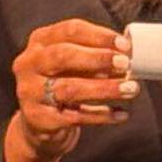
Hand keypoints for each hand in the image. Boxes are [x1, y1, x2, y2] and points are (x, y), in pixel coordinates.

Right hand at [3, 19, 137, 161]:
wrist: (36, 132)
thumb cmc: (61, 92)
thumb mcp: (71, 68)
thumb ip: (93, 57)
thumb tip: (134, 52)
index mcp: (37, 44)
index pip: (67, 29)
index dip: (97, 35)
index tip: (124, 42)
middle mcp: (28, 66)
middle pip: (64, 56)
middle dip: (99, 60)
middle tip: (127, 64)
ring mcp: (29, 94)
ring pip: (70, 88)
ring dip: (104, 89)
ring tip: (132, 90)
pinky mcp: (39, 121)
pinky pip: (75, 118)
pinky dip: (101, 115)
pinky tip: (122, 114)